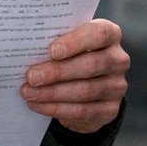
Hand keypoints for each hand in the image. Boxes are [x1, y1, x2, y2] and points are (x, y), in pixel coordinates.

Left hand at [22, 18, 128, 133]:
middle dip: (58, 72)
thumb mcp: (68, 43)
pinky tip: (38, 105)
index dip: (75, 42)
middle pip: (91, 65)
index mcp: (110, 34)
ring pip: (86, 90)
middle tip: (32, 76)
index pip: (98, 34)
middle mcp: (118, 59)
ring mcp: (117, 86)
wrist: (86, 86)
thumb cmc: (72, 56)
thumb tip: (28, 50)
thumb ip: (56, 43)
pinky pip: (82, 111)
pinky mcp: (110, 109)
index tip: (51, 51)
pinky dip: (56, 109)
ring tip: (29, 92)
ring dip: (53, 93)